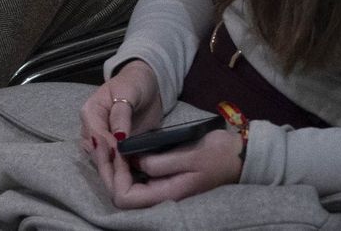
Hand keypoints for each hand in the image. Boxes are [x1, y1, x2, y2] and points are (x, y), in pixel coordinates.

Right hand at [81, 60, 164, 194]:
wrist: (147, 85)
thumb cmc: (135, 83)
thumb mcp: (128, 92)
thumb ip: (121, 114)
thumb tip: (118, 138)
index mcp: (90, 111)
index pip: (95, 135)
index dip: (107, 148)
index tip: (122, 158)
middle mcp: (91, 127)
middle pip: (94, 151)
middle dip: (108, 164)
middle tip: (125, 175)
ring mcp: (101, 139)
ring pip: (100, 160)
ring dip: (112, 170)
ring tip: (128, 179)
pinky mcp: (113, 147)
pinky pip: (112, 162)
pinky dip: (119, 170)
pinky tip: (130, 177)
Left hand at [107, 128, 242, 208]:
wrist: (240, 154)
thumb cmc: (219, 154)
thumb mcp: (191, 155)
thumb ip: (161, 163)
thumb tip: (134, 162)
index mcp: (167, 194)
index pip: (125, 197)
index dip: (114, 175)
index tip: (114, 149)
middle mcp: (161, 195)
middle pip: (120, 194)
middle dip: (107, 169)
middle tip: (100, 142)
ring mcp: (162, 188)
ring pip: (126, 186)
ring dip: (113, 166)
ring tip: (105, 143)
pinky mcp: (164, 178)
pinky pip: (135, 178)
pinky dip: (124, 164)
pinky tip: (120, 148)